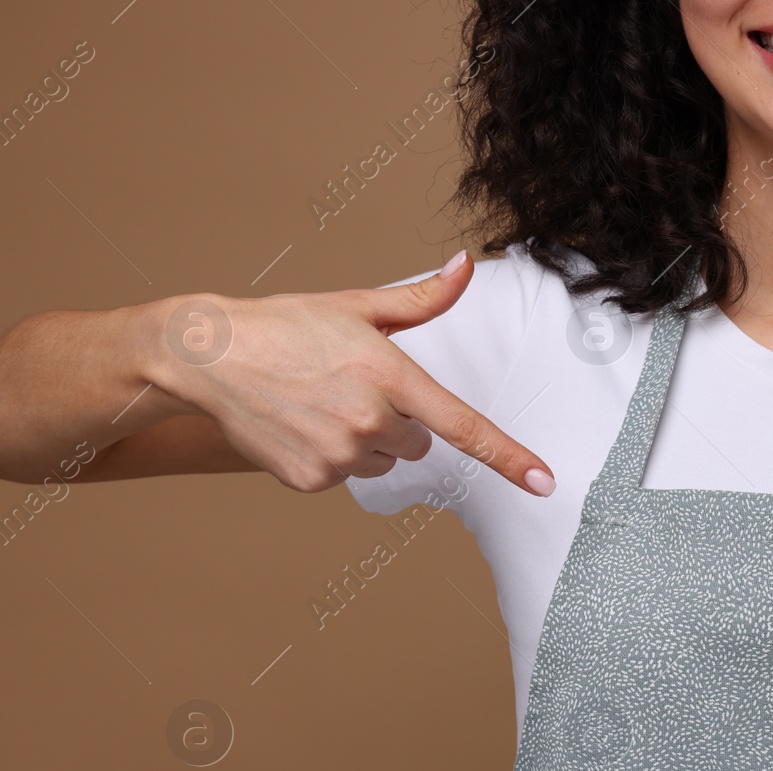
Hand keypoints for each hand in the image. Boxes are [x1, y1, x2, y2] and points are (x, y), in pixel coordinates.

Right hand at [144, 251, 554, 495]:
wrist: (207, 355)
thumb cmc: (286, 326)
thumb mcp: (356, 306)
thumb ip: (422, 298)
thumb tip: (466, 266)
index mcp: (390, 375)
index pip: (463, 425)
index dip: (509, 456)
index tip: (545, 482)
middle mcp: (369, 420)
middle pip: (420, 442)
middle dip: (397, 420)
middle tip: (349, 387)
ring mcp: (339, 455)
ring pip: (384, 461)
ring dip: (364, 439)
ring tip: (319, 404)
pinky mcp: (311, 481)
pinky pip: (346, 476)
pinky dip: (331, 456)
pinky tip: (300, 425)